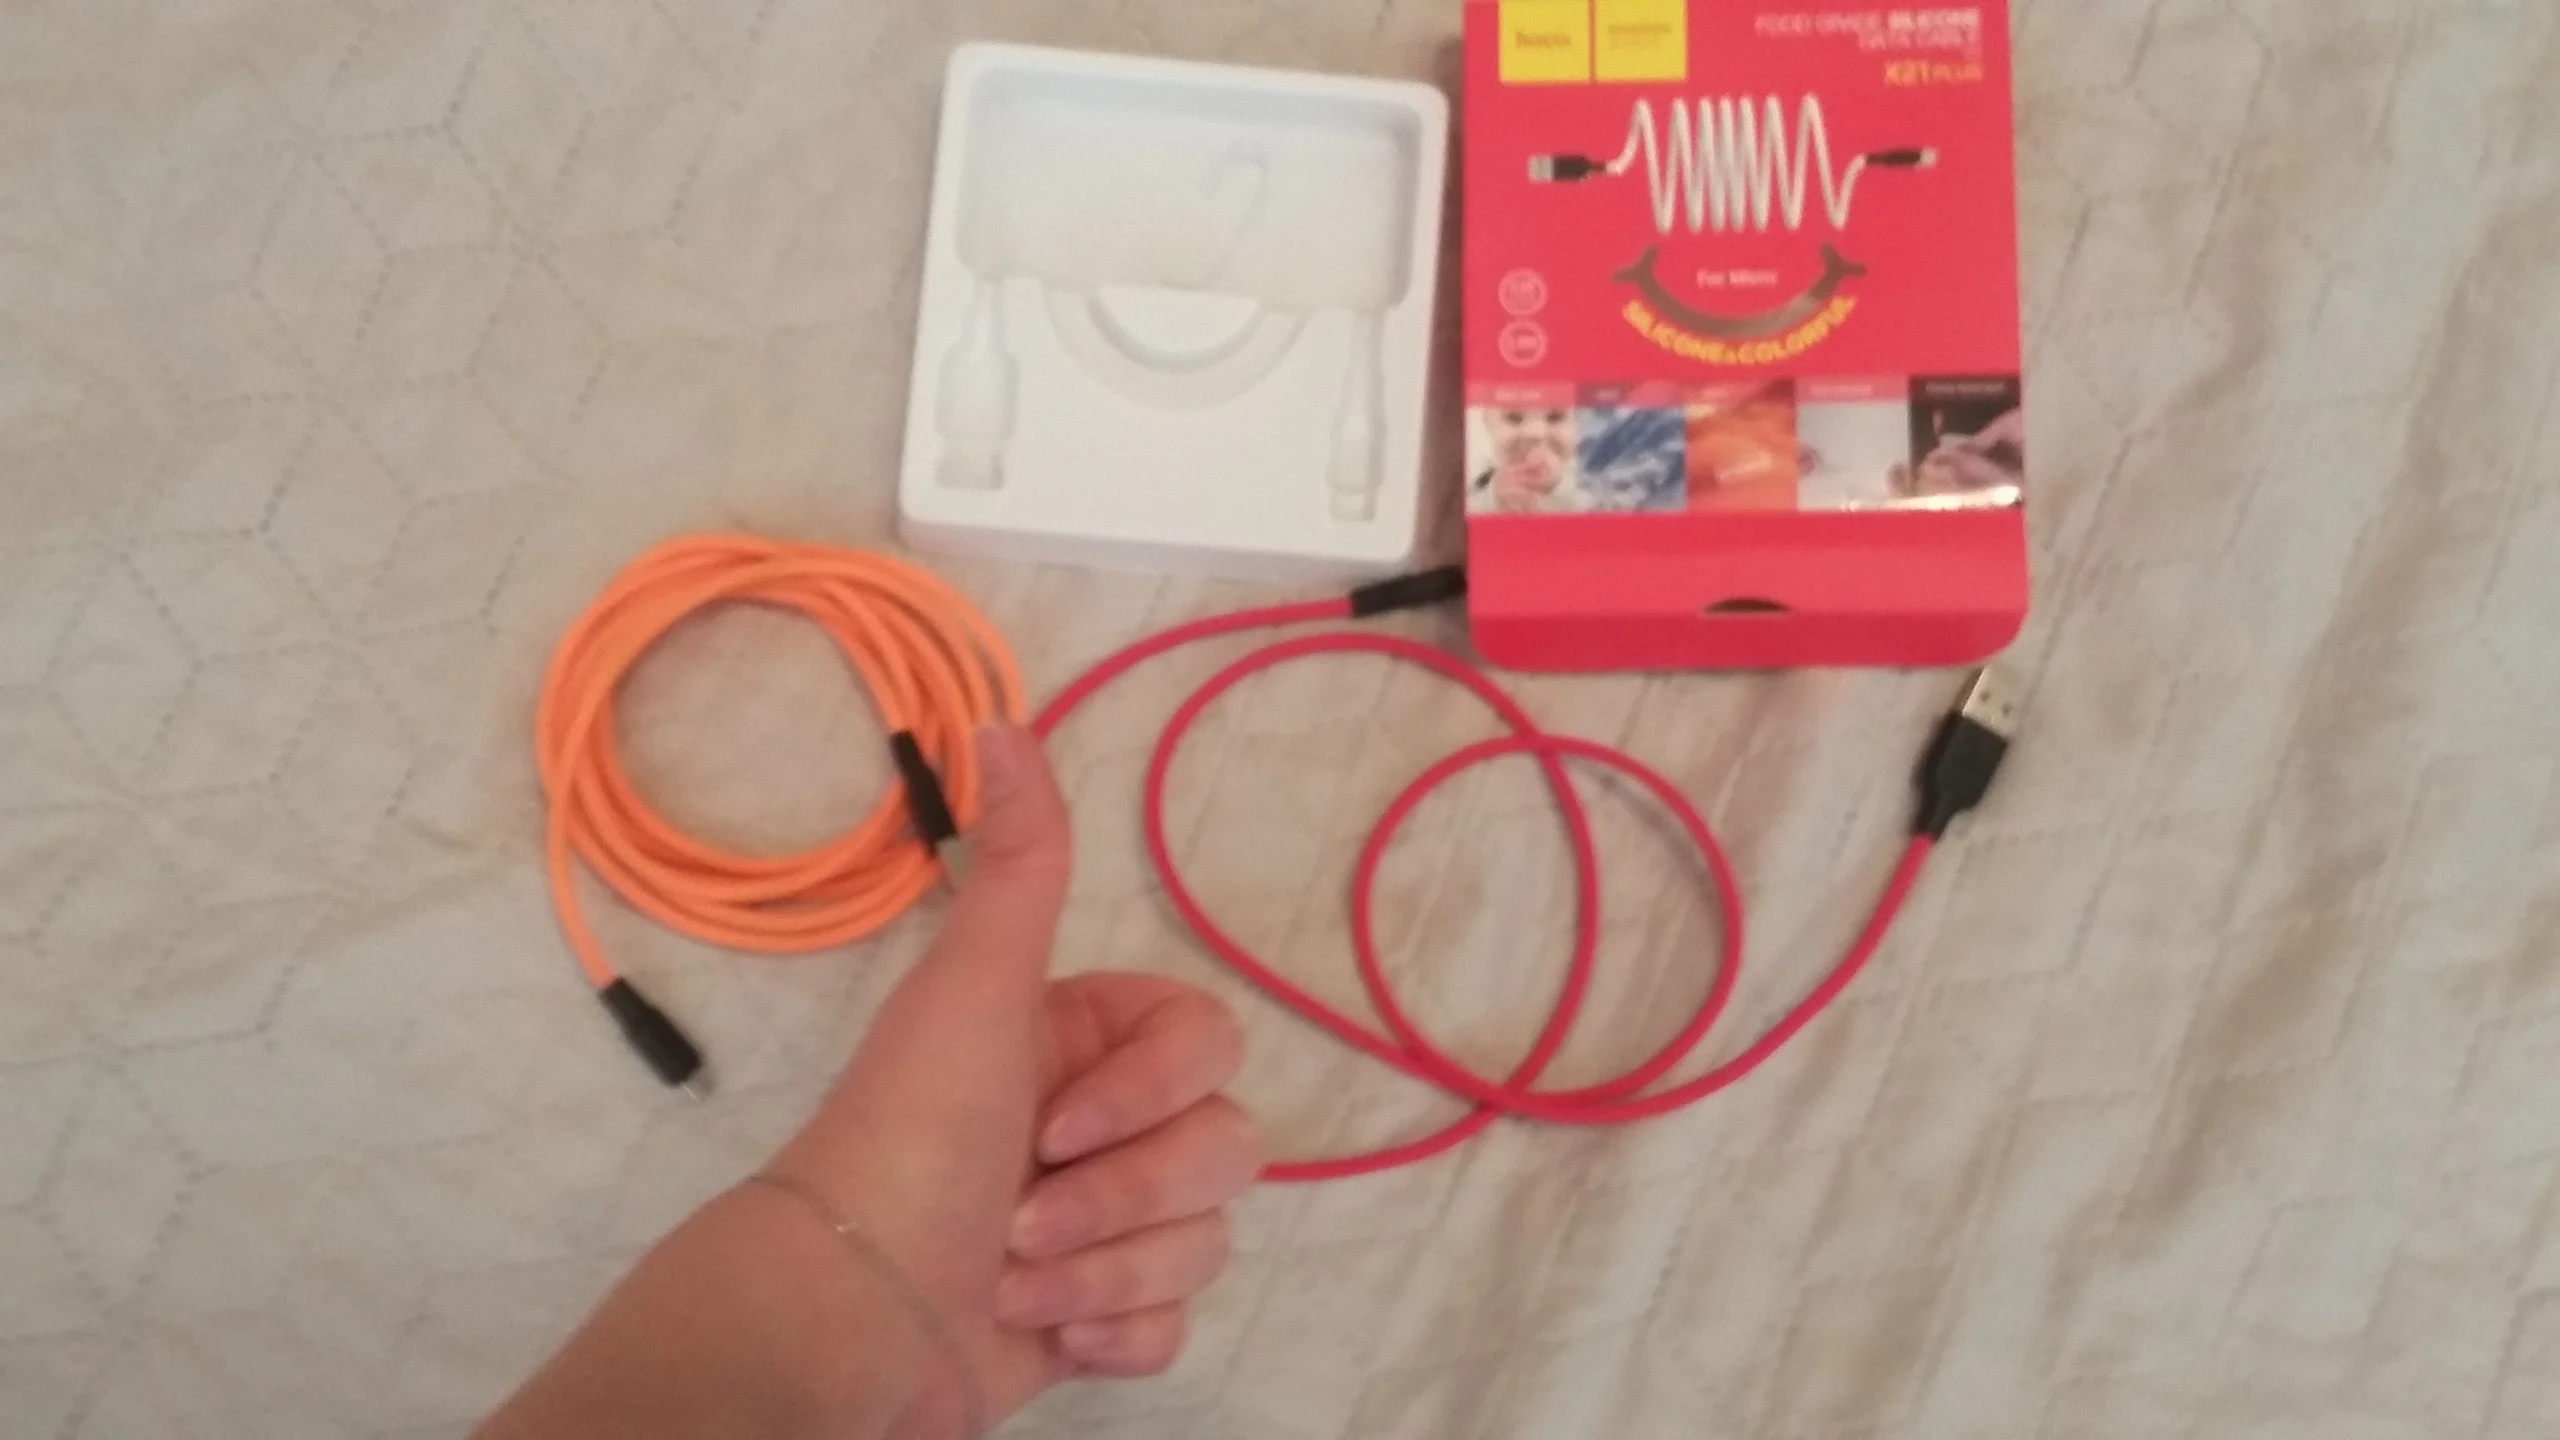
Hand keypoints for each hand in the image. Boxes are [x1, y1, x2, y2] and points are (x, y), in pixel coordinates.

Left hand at [766, 726, 1263, 1433]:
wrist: (851, 1321)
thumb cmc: (909, 1142)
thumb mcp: (972, 990)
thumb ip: (1019, 863)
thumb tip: (1002, 716)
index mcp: (1081, 1044)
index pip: (1210, 1047)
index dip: (1152, 1093)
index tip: (1056, 1125)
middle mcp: (1101, 1126)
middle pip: (1223, 1149)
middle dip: (1124, 1198)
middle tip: (1022, 1216)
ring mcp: (1106, 1225)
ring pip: (1202, 1240)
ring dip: (1101, 1270)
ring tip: (1012, 1277)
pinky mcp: (1100, 1315)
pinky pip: (1172, 1322)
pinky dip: (1110, 1331)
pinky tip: (1044, 1328)